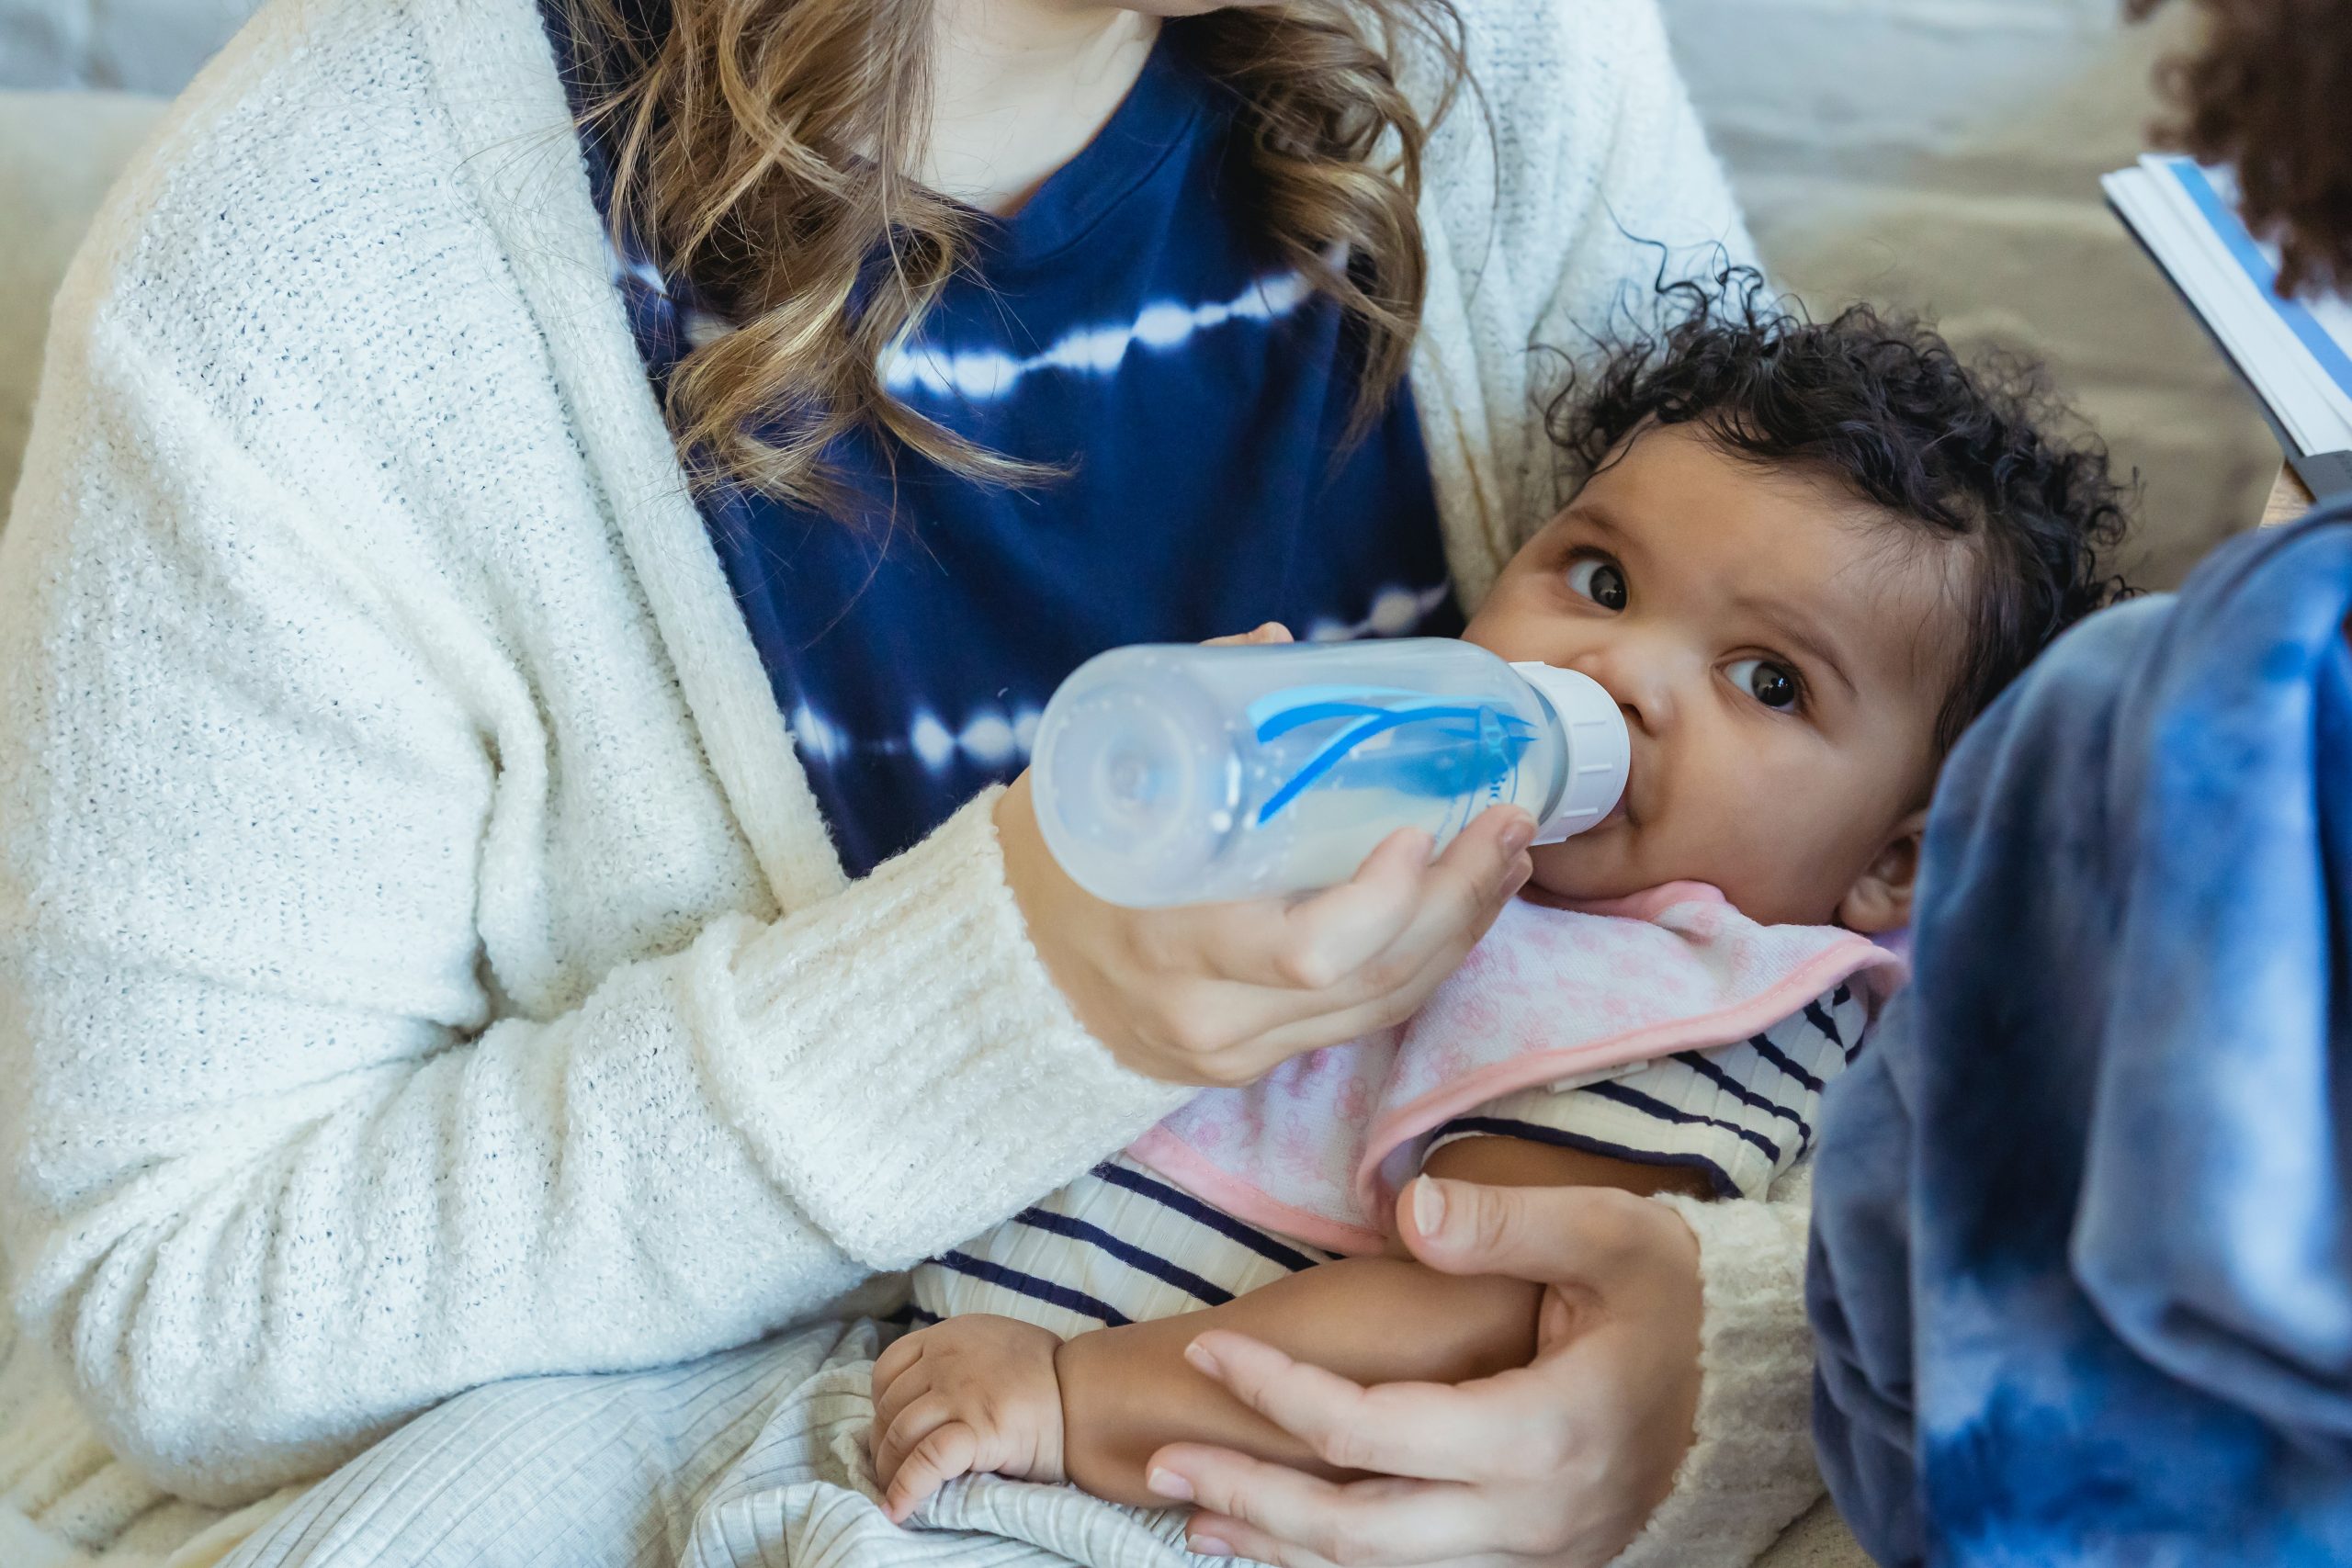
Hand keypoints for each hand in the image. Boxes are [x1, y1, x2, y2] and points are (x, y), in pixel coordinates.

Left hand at [869, 1315, 1067, 1522]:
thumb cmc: (1047, 1378)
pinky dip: (906, 1488)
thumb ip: (958, 1359)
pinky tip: (898, 1509)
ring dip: (890, 1470)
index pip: (888, 1369)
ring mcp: (961, 1393)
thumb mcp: (995, 1345)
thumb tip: (924, 1396)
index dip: (880, 1406)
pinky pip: (926, 1461)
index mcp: (951, 1335)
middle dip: (883, 1445)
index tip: (890, 1431)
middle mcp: (948, 1359)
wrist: (1089, 1396)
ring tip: (896, 1492)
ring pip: (900, 1434)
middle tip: (891, 1471)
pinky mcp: (978, 1429)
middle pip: (889, 1406)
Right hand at [997, 624, 1538, 1086]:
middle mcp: (1207, 1011)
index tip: (1421, 830)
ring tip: (1506, 857)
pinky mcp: (1250, 1065)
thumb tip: (1278, 650)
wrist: (1000, 969)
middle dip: (1458, 900)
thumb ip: (1187, 710)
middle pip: (1369, 979)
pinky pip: (1360, 1020)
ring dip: (1461, 931)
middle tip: (1508, 821)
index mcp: (1166, 937)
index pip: (1307, 952)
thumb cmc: (1059, 855)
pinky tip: (1459, 909)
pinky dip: (1422, 962)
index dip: (1385, 900)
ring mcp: (1233, 1048)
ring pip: (1382, 1006)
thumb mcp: (1099, 775)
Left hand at [1142, 1179, 1704, 1566]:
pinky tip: (1284, 1539)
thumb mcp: (1606, 1232)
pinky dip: (1342, 1562)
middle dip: (1254, 1497)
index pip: (1373, 1430)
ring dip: (1284, 1548)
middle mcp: (1531, 1516)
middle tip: (1164, 1461)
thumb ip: (1503, 1221)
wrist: (1753, 1381)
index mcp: (1541, 1433)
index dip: (1280, 1392)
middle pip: (1359, 1530)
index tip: (1213, 1348)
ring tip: (1198, 1514)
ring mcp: (1534, 1553)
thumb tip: (1406, 1209)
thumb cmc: (1674, 1298)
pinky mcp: (1533, 1561)